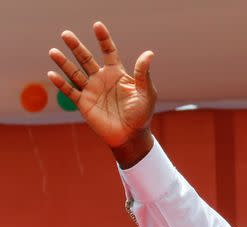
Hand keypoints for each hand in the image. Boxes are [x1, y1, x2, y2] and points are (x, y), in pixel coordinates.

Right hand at [47, 22, 155, 162]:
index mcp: (117, 73)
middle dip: (76, 46)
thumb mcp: (146, 93)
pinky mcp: (84, 103)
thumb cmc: (141, 114)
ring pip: (74, 72)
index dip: (103, 39)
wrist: (131, 136)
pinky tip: (52, 74)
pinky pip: (70, 91)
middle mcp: (102, 79)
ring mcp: (91, 90)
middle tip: (66, 34)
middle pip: (86, 58)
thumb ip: (143, 74)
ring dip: (64, 63)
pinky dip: (61, 83)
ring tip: (53, 51)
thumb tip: (149, 53)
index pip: (108, 51)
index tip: (97, 26)